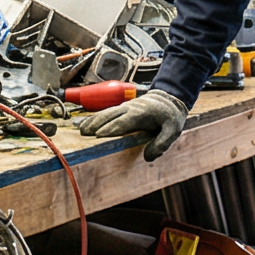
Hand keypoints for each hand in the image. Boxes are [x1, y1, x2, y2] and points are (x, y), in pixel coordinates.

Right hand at [73, 90, 187, 159]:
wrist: (169, 97)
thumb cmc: (170, 116)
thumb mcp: (173, 130)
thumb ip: (162, 143)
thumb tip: (148, 157)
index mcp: (141, 113)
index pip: (123, 122)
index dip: (111, 128)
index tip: (98, 135)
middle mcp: (130, 109)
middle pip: (110, 116)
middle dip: (97, 124)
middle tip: (84, 134)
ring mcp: (125, 107)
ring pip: (106, 113)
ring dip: (93, 120)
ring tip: (81, 130)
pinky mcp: (123, 108)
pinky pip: (107, 112)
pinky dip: (96, 117)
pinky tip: (87, 124)